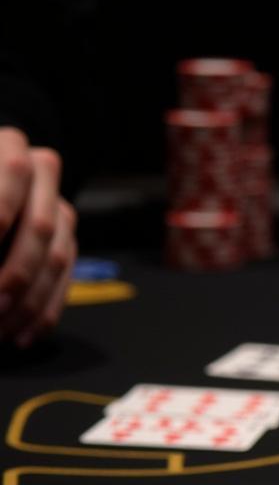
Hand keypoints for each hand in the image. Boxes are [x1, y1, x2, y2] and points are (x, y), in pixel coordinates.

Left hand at [0, 127, 76, 347]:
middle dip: (14, 273)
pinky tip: (19, 337)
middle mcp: (44, 177)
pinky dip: (43, 316)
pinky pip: (65, 283)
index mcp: (11, 147)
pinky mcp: (67, 244)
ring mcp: (60, 212)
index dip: (0, 209)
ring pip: (57, 261)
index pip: (13, 170)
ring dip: (27, 303)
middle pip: (43, 228)